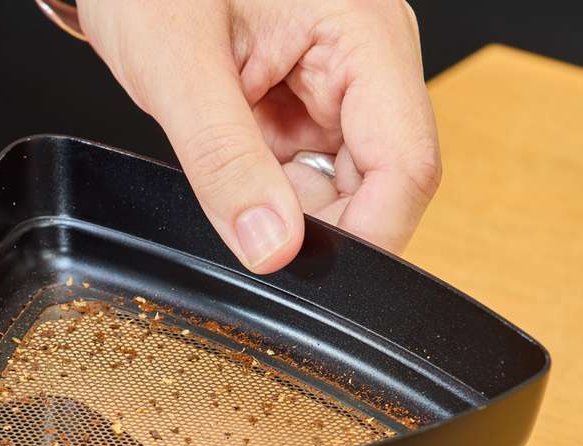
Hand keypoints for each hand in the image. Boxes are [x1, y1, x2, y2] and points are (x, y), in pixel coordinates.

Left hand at [79, 0, 439, 269]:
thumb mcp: (175, 65)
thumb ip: (223, 160)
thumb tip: (270, 248)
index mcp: (364, 33)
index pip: (406, 166)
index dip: (367, 238)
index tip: (300, 276)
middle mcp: (367, 59)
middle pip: (378, 186)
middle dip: (313, 224)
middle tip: (239, 219)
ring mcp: (338, 84)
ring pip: (337, 189)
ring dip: (281, 204)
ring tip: (220, 159)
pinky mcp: (305, 103)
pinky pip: (301, 173)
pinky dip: (262, 188)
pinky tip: (224, 160)